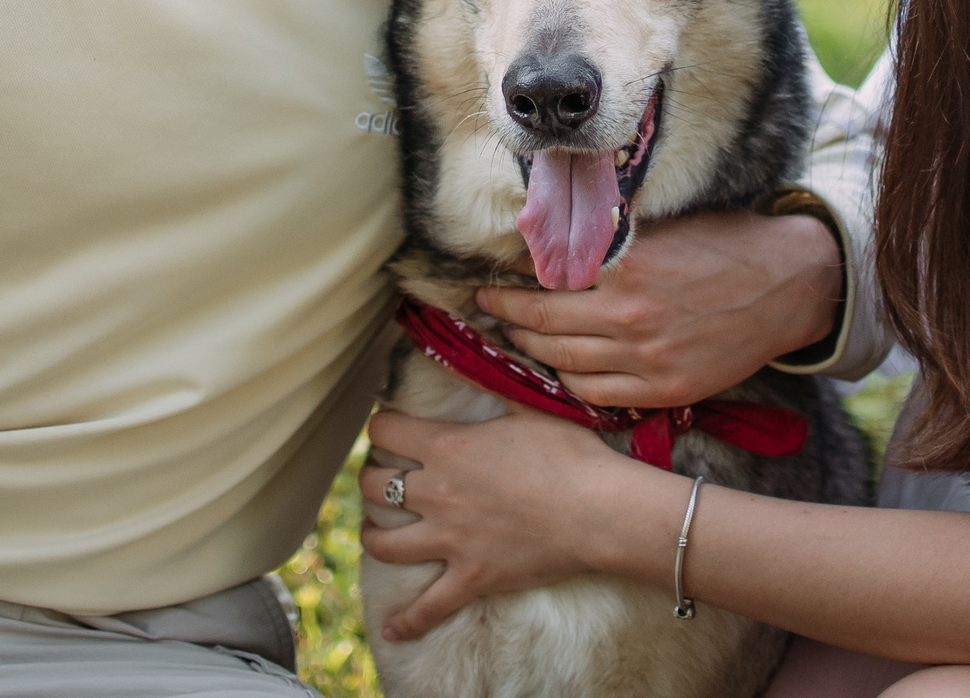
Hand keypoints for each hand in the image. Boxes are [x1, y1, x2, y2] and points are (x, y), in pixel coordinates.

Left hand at [359, 406, 641, 638]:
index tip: (391, 426)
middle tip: (384, 476)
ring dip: (373, 536)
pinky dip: (407, 622)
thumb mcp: (530, 406)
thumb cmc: (570, 453)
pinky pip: (429, 607)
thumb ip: (496, 380)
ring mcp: (450, 540)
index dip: (382, 425)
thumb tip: (485, 340)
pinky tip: (393, 630)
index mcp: (447, 448)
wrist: (599, 510)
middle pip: (374, 487)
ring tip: (376, 531)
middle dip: (371, 479)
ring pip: (385, 544)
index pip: (386, 431)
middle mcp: (437, 494)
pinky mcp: (471, 577)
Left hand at [475, 209, 840, 405]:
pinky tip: (561, 369)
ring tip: (516, 338)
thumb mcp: (662, 229)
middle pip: (542, 325)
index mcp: (626, 267)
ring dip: (531, 351)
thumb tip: (550, 247)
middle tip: (488, 309)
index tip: (490, 281)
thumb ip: (608, 242)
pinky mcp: (665, 390)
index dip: (510, 284)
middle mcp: (630, 316)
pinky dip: (570, 382)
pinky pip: (596, 394)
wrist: (788, 285)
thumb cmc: (724, 245)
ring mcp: (647, 360)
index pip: (544, 281)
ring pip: (563, 363)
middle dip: (507, 317)